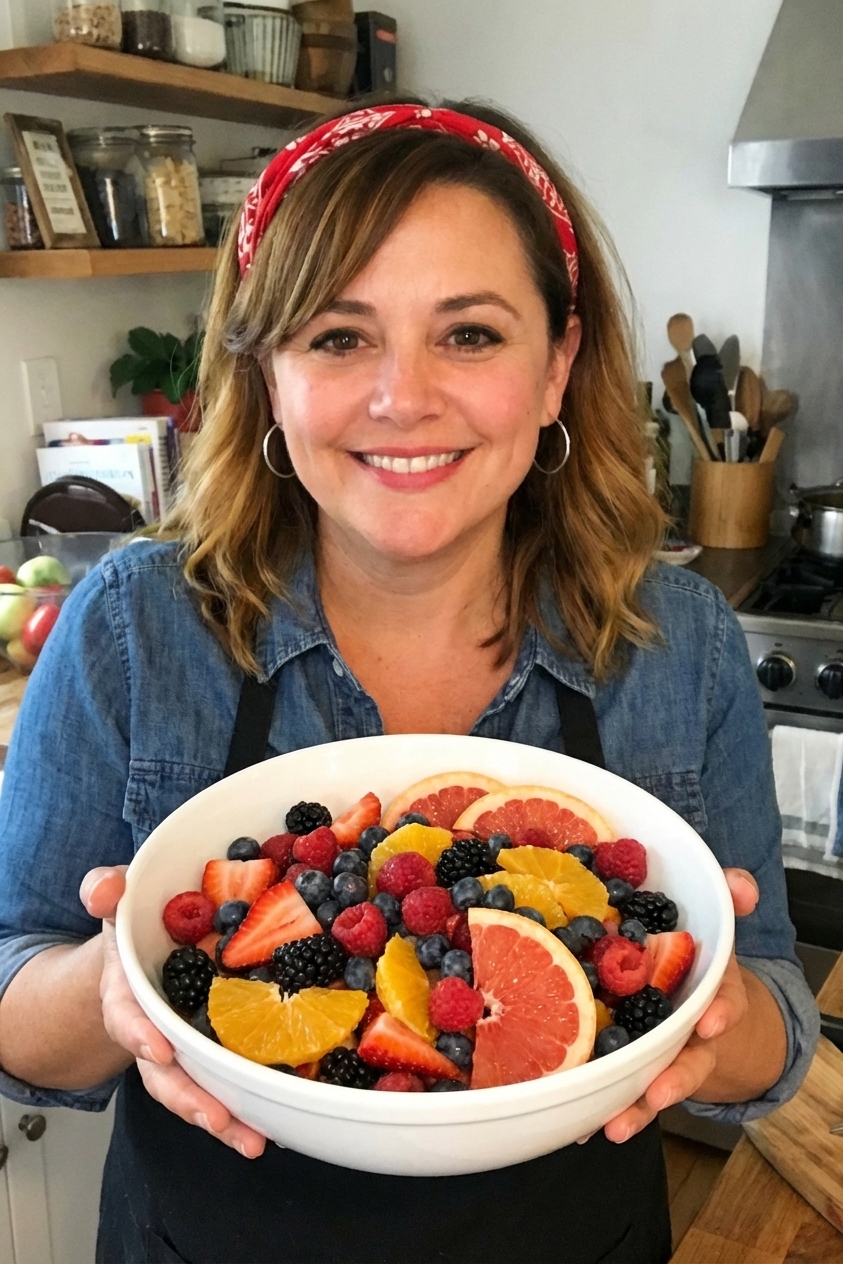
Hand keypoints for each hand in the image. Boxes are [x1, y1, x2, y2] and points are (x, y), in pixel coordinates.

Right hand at [80, 866, 265, 1157]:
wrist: (146, 952)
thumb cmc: (135, 931)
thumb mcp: (119, 904)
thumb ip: (106, 890)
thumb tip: (103, 889)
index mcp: (128, 995)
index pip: (127, 1018)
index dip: (139, 1035)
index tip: (158, 1050)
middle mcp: (155, 1032)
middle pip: (166, 1075)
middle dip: (191, 1100)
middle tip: (219, 1120)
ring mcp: (187, 1048)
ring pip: (199, 1088)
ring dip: (225, 1116)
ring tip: (254, 1139)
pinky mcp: (218, 1050)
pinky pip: (230, 1078)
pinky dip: (251, 1100)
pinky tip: (277, 1118)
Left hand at [598, 867, 757, 1144]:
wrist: (697, 999)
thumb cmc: (699, 961)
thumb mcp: (715, 929)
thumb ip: (729, 900)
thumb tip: (742, 884)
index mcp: (715, 994)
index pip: (725, 1004)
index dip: (720, 1014)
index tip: (712, 1022)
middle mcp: (693, 1033)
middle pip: (690, 1062)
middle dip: (675, 1079)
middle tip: (659, 1092)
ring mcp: (664, 1055)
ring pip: (655, 1085)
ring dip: (638, 1107)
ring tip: (615, 1125)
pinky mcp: (636, 1068)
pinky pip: (623, 1092)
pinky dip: (602, 1108)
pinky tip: (580, 1128)